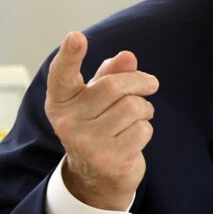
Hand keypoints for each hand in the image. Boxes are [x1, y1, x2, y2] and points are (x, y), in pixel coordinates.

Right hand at [44, 31, 158, 210]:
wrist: (96, 177)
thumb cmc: (99, 123)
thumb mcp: (99, 96)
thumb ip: (111, 73)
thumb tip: (128, 57)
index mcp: (61, 101)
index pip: (62, 74)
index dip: (70, 55)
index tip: (76, 37)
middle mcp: (67, 122)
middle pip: (115, 86)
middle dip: (140, 82)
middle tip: (151, 84)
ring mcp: (86, 143)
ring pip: (133, 107)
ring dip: (145, 108)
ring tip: (138, 116)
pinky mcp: (108, 160)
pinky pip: (142, 129)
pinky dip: (145, 128)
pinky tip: (133, 137)